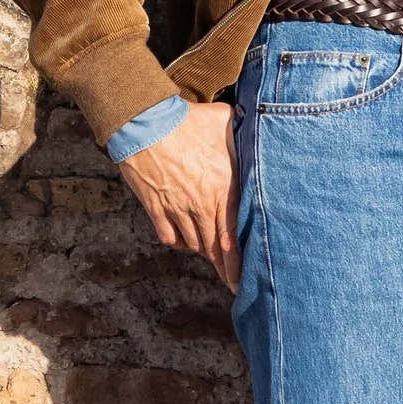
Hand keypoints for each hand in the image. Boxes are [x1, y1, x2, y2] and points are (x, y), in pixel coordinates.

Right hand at [119, 101, 238, 288]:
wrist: (145, 123)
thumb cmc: (187, 120)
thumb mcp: (225, 121)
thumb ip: (243, 131)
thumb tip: (258, 126)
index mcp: (223, 188)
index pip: (232, 237)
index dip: (238, 264)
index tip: (241, 281)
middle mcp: (201, 205)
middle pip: (214, 247)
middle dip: (224, 268)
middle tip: (231, 283)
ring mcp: (177, 209)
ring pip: (193, 243)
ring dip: (203, 253)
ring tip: (211, 260)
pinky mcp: (156, 208)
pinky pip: (169, 236)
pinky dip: (178, 243)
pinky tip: (184, 242)